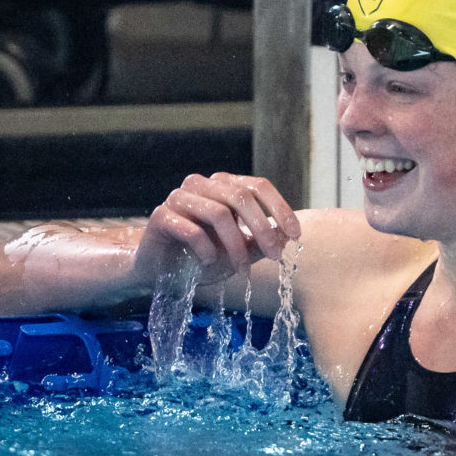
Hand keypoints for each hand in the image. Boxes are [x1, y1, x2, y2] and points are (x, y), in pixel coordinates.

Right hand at [133, 173, 301, 285]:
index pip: (258, 186)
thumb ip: (262, 242)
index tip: (296, 234)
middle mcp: (202, 184)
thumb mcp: (239, 251)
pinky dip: (206, 250)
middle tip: (275, 256)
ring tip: (241, 270)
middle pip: (240, 196)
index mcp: (223, 185)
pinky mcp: (160, 216)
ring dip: (236, 246)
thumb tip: (289, 235)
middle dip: (262, 228)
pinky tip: (208, 263)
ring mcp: (179, 197)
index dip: (280, 208)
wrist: (160, 271)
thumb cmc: (203, 257)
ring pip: (218, 213)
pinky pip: (191, 230)